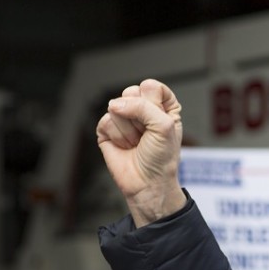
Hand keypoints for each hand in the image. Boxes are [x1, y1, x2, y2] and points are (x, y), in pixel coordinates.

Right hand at [96, 79, 186, 226]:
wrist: (147, 183)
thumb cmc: (161, 158)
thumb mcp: (164, 127)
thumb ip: (143, 107)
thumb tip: (114, 104)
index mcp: (163, 106)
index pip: (151, 86)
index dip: (154, 102)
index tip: (160, 121)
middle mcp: (143, 110)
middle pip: (131, 92)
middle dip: (140, 117)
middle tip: (147, 135)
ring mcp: (124, 119)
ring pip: (116, 106)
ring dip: (129, 130)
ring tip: (137, 143)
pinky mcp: (107, 129)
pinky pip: (105, 121)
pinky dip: (116, 136)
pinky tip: (125, 147)